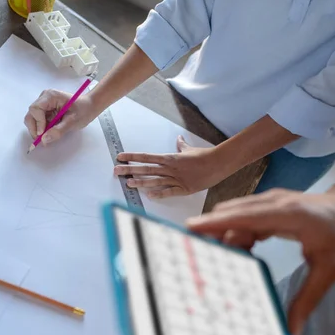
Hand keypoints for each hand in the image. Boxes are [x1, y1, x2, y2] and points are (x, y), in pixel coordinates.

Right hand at [24, 90, 98, 144]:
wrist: (90, 106)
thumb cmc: (84, 110)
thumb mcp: (73, 121)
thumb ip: (58, 130)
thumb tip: (44, 139)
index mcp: (50, 96)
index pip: (35, 109)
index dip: (37, 122)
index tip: (42, 134)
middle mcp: (44, 98)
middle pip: (31, 114)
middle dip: (35, 128)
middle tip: (42, 140)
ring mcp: (44, 104)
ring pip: (33, 119)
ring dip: (38, 130)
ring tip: (48, 136)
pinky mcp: (46, 111)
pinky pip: (39, 121)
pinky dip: (42, 129)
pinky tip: (50, 132)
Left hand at [114, 136, 229, 198]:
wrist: (218, 163)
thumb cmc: (204, 155)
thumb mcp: (189, 149)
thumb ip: (181, 146)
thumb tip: (178, 139)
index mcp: (170, 158)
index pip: (147, 157)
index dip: (132, 157)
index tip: (120, 157)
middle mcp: (170, 168)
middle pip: (146, 169)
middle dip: (130, 170)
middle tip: (116, 171)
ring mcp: (176, 179)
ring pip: (155, 181)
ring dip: (141, 182)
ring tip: (128, 183)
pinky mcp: (184, 188)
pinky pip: (169, 191)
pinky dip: (159, 194)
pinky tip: (149, 195)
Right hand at [186, 186, 334, 334]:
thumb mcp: (329, 271)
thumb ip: (308, 298)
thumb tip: (292, 329)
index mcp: (290, 215)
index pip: (247, 216)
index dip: (218, 221)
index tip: (192, 226)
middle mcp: (275, 202)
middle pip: (233, 212)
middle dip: (212, 230)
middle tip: (196, 253)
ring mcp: (269, 200)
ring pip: (234, 213)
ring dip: (223, 232)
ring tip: (219, 257)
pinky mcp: (266, 203)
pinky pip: (241, 215)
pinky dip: (234, 230)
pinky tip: (238, 251)